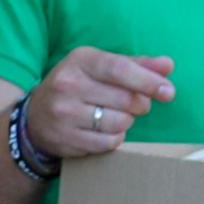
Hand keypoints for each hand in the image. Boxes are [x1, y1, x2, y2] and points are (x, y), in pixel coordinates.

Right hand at [22, 46, 173, 161]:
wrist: (35, 118)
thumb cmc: (77, 87)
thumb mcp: (99, 67)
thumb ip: (135, 65)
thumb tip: (167, 65)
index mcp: (80, 60)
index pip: (120, 69)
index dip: (148, 81)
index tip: (168, 91)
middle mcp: (68, 84)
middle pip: (125, 99)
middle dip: (140, 104)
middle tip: (136, 104)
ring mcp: (64, 113)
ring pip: (119, 122)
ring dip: (127, 122)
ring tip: (115, 116)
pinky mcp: (66, 138)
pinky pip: (109, 143)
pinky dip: (115, 138)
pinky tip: (105, 130)